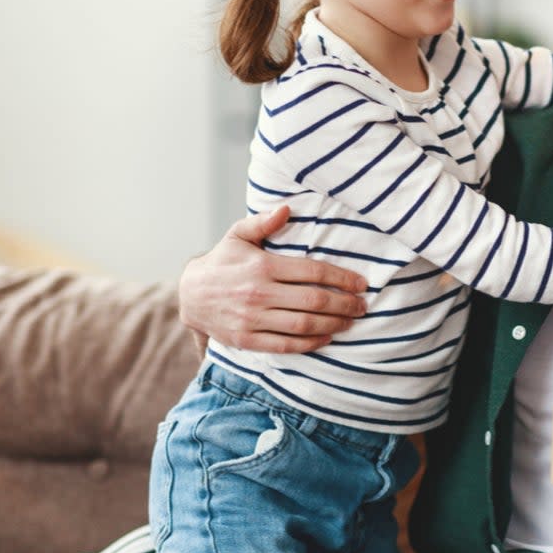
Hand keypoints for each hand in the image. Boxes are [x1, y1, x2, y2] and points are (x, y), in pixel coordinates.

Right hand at [178, 206, 368, 353]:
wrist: (189, 295)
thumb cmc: (222, 261)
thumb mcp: (238, 235)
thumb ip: (263, 222)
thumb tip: (286, 208)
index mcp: (263, 266)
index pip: (313, 271)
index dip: (342, 278)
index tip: (361, 283)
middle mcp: (259, 293)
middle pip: (314, 300)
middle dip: (344, 304)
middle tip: (362, 306)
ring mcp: (252, 319)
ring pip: (304, 325)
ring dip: (333, 324)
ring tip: (350, 321)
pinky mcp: (246, 339)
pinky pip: (285, 345)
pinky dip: (310, 344)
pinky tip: (327, 338)